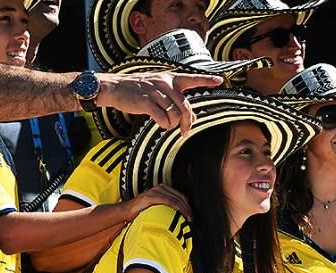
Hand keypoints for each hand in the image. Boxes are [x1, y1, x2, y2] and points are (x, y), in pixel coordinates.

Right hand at [95, 72, 222, 134]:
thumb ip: (172, 97)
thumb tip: (189, 115)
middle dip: (188, 122)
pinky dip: (164, 125)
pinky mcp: (146, 102)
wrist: (114, 87)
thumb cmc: (136, 89)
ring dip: (173, 125)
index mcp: (169, 78)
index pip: (192, 78)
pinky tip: (160, 124)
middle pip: (186, 107)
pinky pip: (163, 119)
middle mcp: (165, 83)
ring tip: (167, 125)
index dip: (206, 79)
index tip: (220, 80)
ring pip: (176, 115)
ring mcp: (156, 92)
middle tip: (185, 132)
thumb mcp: (156, 86)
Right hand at [121, 184, 191, 221]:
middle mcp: (160, 188)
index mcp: (163, 188)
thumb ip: (167, 207)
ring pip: (175, 199)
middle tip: (191, 219)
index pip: (181, 196)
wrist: (126, 211)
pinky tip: (179, 215)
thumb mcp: (157, 207)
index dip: (188, 206)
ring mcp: (154, 191)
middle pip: (180, 197)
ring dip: (183, 210)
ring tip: (187, 219)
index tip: (191, 215)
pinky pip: (167, 201)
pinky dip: (175, 208)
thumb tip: (181, 213)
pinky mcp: (150, 197)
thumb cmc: (142, 211)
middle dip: (187, 209)